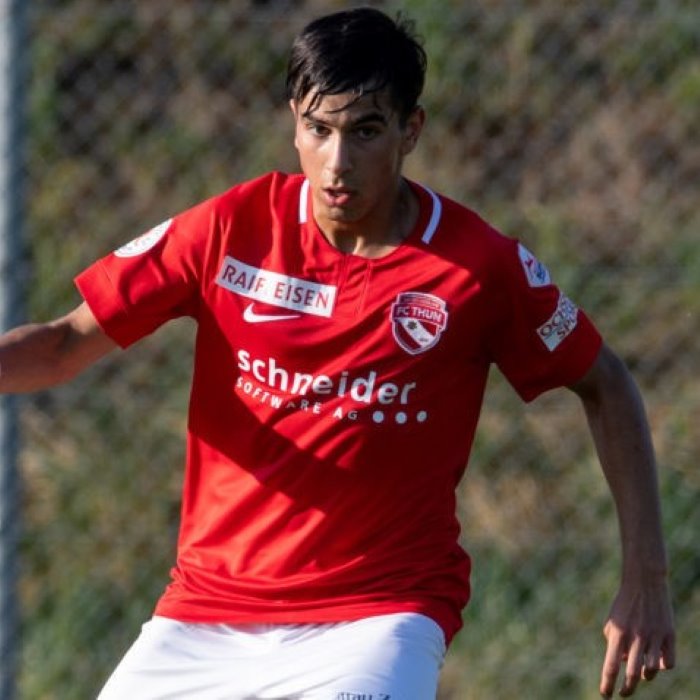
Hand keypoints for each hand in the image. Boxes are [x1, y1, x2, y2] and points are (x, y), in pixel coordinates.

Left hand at [599, 577, 674, 696]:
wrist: (644, 582)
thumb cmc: (625, 603)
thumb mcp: (613, 621)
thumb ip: (613, 642)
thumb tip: (621, 662)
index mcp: (618, 633)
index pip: (610, 666)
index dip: (607, 684)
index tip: (606, 695)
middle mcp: (636, 637)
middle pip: (632, 674)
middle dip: (627, 689)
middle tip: (623, 693)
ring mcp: (654, 637)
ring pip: (652, 671)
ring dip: (645, 675)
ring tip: (641, 671)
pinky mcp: (669, 635)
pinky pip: (668, 663)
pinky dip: (662, 666)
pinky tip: (657, 660)